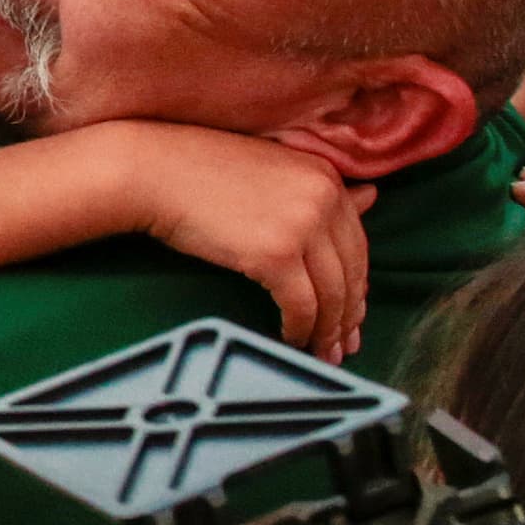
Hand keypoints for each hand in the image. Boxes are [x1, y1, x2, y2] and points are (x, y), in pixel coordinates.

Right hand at [99, 124, 375, 361]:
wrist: (153, 172)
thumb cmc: (201, 171)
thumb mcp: (273, 172)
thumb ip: (319, 190)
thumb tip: (371, 197)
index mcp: (326, 177)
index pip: (356, 242)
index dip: (356, 284)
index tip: (352, 312)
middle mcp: (323, 198)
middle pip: (351, 271)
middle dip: (349, 315)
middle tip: (344, 345)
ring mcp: (302, 226)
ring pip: (331, 294)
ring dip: (328, 330)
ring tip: (321, 354)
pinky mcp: (276, 255)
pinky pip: (301, 305)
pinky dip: (299, 329)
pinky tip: (291, 339)